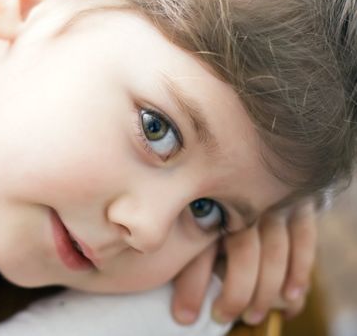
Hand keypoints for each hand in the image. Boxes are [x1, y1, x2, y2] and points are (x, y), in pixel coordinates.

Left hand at [171, 198, 317, 324]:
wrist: (249, 173)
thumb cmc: (212, 212)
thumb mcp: (195, 234)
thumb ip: (191, 260)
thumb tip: (184, 315)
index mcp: (205, 203)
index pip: (200, 248)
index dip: (193, 286)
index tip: (186, 315)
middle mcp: (239, 198)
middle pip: (242, 249)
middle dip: (236, 292)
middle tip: (223, 316)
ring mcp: (271, 198)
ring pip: (274, 249)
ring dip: (266, 289)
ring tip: (253, 316)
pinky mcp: (297, 203)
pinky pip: (303, 237)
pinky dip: (299, 269)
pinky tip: (291, 297)